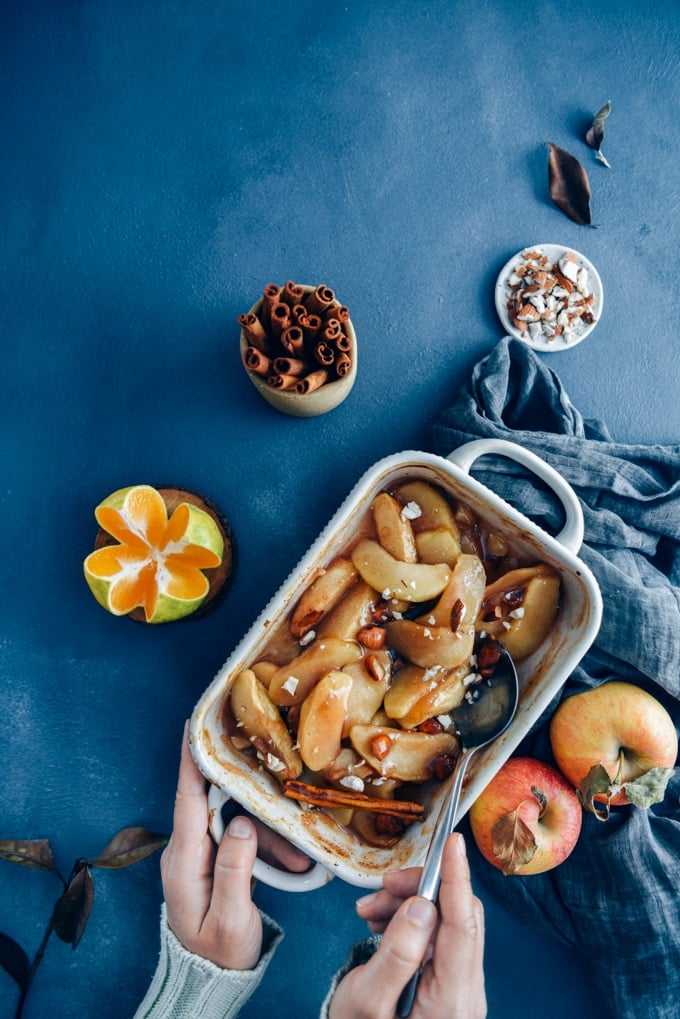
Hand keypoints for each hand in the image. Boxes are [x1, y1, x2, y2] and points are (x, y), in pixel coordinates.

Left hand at [160, 722, 310, 968]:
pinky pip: (243, 841)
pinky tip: (291, 864)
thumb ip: (234, 871)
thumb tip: (243, 823)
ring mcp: (200, 854)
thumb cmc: (217, 954)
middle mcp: (187, 850)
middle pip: (223, 806)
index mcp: (183, 861)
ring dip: (269, 837)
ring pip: (239, 824)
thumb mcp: (230, 920)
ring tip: (297, 862)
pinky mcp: (214, 860)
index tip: (194, 723)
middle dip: (258, 807)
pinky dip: (267, 849)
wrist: (210, 981)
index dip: (191, 759)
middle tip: (288, 805)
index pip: (186, 798)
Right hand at [329, 833, 485, 1018]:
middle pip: (457, 917)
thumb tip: (421, 905)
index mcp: (451, 999)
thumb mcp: (367, 1002)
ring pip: (446, 924)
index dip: (457, 877)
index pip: (462, 924)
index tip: (453, 843)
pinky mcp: (450, 988)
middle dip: (418, 892)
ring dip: (408, 906)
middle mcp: (466, 993)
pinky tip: (382, 925)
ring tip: (369, 912)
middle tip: (380, 889)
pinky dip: (410, 924)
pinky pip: (438, 941)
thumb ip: (396, 954)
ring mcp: (461, 991)